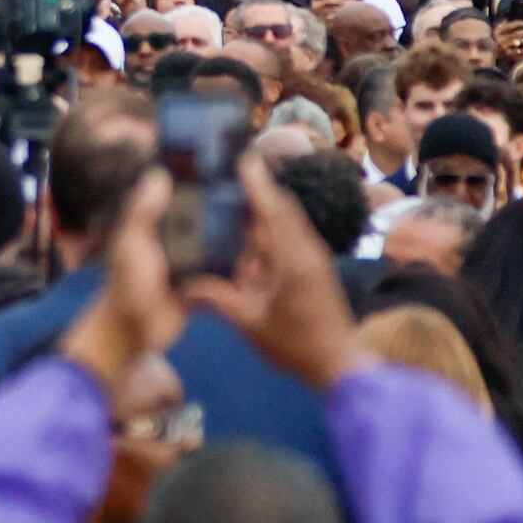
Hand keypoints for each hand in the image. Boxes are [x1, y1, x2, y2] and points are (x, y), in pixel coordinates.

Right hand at [179, 153, 365, 391]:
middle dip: (257, 190)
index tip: (242, 159)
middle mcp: (306, 250)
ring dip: (263, 211)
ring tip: (231, 198)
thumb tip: (182, 287)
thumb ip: (217, 301)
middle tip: (228, 174)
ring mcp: (313, 259)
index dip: (257, 184)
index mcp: (293, 258)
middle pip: (282, 209)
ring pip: (286, 224)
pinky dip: (268, 231)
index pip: (274, 210)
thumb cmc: (297, 345)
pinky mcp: (313, 269)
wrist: (340, 364)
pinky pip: (288, 239)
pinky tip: (246, 236)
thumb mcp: (251, 324)